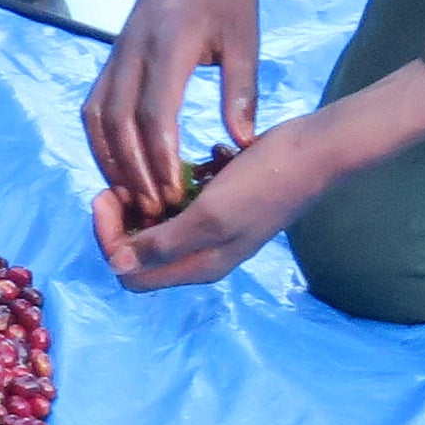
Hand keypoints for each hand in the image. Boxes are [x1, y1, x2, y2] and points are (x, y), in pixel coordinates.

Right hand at [84, 0, 263, 222]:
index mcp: (170, 46)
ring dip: (109, 160)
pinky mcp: (112, 56)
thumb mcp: (245, 37)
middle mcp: (133, 52)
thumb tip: (241, 142)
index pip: (155, 113)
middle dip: (134, 170)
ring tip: (132, 195)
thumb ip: (241, 90)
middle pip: (119, 123)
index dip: (160, 159)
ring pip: (97, 117)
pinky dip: (100, 139)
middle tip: (155, 209)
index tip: (175, 194)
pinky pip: (94, 105)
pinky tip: (116, 163)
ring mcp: (117, 53)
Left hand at [88, 113, 345, 290]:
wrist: (316, 151)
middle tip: (122, 181)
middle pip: (140, 250)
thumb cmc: (264, 183)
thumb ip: (162, 244)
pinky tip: (199, 162)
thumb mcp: (209, 216)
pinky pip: (188, 200)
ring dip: (151, 196)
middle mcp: (203, 255)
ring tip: (157, 166)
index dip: (108, 238)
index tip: (108, 195)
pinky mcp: (225, 206)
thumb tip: (116, 267)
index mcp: (197, 266)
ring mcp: (215, 231)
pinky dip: (182, 183)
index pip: (128, 273)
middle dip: (123, 217)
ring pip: (161, 223)